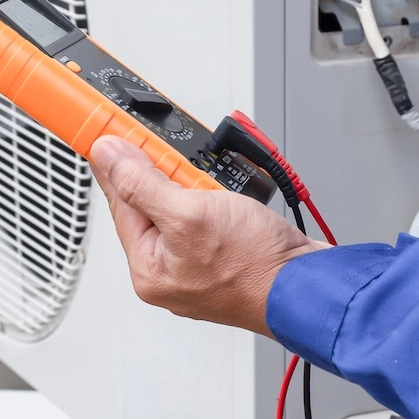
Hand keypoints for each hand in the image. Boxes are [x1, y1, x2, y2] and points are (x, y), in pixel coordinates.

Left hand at [89, 136, 329, 336]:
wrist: (310, 285)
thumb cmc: (256, 266)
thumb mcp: (189, 213)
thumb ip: (141, 183)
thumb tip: (108, 157)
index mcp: (148, 268)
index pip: (119, 201)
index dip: (118, 163)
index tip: (110, 134)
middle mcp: (168, 271)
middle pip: (149, 203)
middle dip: (168, 176)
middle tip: (185, 166)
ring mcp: (197, 265)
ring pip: (182, 206)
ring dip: (197, 186)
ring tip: (216, 190)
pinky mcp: (223, 256)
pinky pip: (207, 216)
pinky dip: (216, 199)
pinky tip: (228, 197)